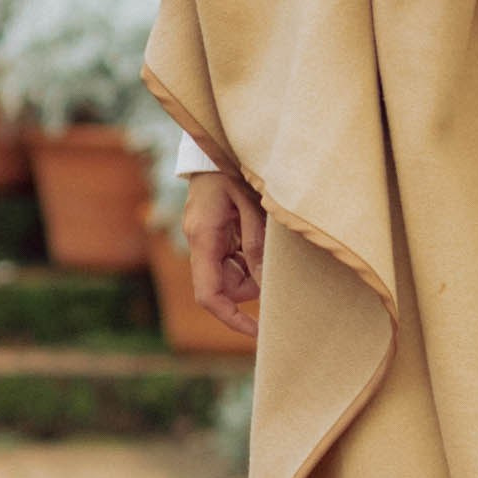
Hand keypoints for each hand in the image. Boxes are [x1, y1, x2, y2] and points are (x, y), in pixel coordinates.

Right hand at [185, 167, 265, 336]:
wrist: (213, 146)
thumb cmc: (231, 169)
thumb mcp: (249, 203)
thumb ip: (255, 243)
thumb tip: (264, 283)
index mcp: (203, 239)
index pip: (209, 295)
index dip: (231, 318)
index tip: (258, 331)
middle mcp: (200, 243)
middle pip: (224, 287)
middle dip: (251, 285)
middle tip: (277, 265)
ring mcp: (205, 239)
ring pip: (229, 274)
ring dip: (252, 267)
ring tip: (266, 234)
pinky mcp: (213, 233)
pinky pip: (232, 257)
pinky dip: (248, 254)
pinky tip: (258, 228)